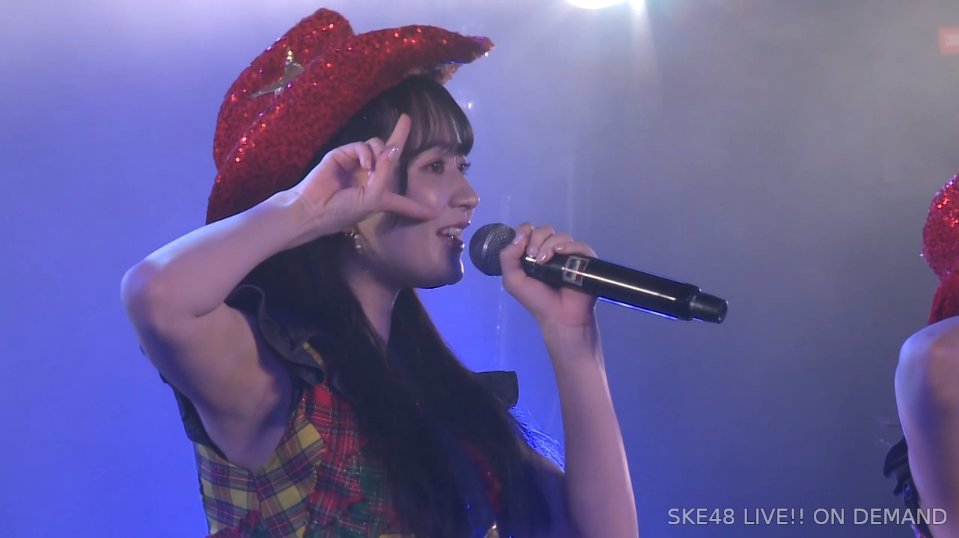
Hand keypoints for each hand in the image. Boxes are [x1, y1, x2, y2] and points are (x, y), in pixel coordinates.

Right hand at [286, 114, 436, 238]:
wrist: (313, 208)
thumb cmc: (343, 210)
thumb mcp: (373, 199)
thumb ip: (385, 174)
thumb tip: (392, 149)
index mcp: (380, 196)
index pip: (403, 201)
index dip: (417, 207)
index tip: (435, 212)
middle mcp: (371, 178)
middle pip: (390, 154)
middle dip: (399, 137)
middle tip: (406, 119)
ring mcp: (356, 164)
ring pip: (377, 146)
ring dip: (380, 153)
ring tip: (371, 167)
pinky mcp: (343, 154)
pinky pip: (362, 146)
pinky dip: (366, 152)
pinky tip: (365, 164)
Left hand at [498, 223, 598, 329]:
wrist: (559, 317)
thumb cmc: (537, 301)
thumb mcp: (513, 281)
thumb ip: (507, 258)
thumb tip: (518, 238)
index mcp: (535, 253)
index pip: (530, 231)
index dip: (525, 231)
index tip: (522, 242)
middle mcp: (552, 251)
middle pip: (545, 230)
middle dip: (536, 238)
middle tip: (533, 256)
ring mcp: (569, 255)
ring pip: (561, 236)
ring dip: (549, 245)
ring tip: (545, 261)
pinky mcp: (585, 260)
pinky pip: (580, 245)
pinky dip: (569, 246)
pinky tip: (560, 254)